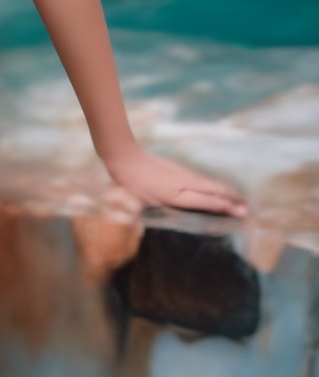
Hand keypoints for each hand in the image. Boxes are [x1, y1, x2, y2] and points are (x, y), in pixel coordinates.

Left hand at [104, 146, 248, 218]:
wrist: (125, 157)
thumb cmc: (130, 184)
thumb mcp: (141, 202)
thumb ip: (160, 211)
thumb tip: (172, 219)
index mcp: (177, 193)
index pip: (208, 200)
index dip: (226, 207)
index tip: (243, 214)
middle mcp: (185, 182)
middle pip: (215, 191)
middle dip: (234, 201)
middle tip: (251, 211)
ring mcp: (184, 175)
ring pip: (211, 185)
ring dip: (228, 194)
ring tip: (243, 203)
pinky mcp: (181, 172)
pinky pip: (204, 182)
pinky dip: (217, 188)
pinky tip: (221, 193)